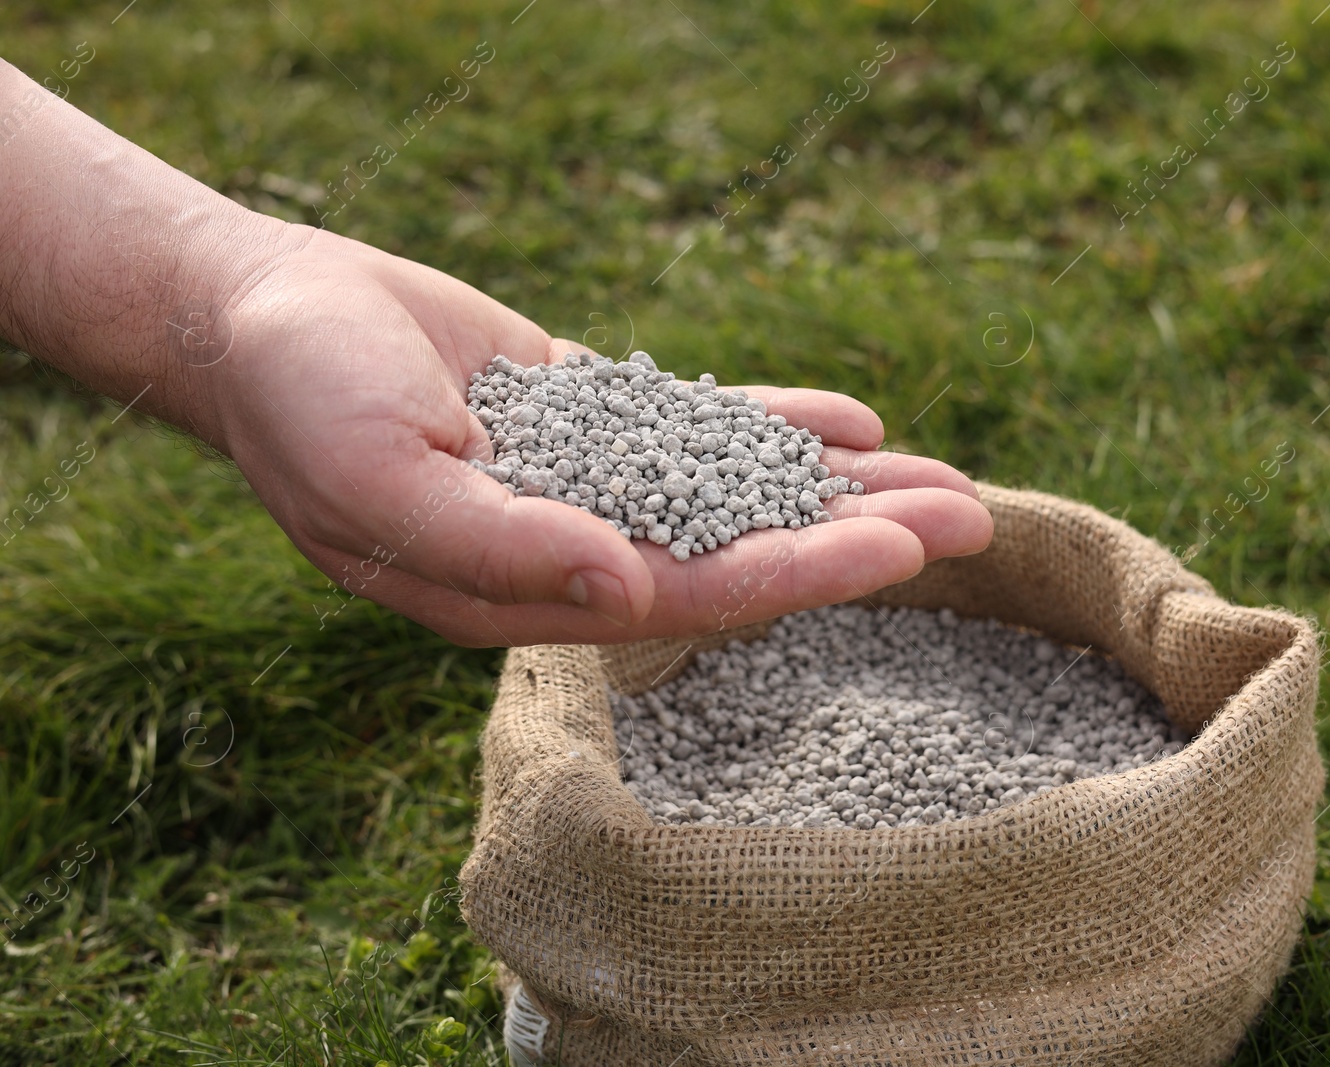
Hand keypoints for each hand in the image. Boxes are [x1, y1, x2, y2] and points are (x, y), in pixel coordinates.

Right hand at [209, 227, 993, 644]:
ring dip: (836, 491)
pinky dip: (771, 427)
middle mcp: (571, 552)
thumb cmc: (299, 399)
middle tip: (972, 520)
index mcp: (527, 592)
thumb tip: (625, 583)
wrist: (257, 315)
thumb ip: (500, 543)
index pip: (690, 595)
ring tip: (944, 481)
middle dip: (852, 540)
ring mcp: (587, 488)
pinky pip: (697, 431)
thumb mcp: (381, 474)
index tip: (900, 554)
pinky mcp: (589, 423)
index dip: (797, 573)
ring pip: (735, 497)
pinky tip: (852, 426)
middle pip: (739, 554)